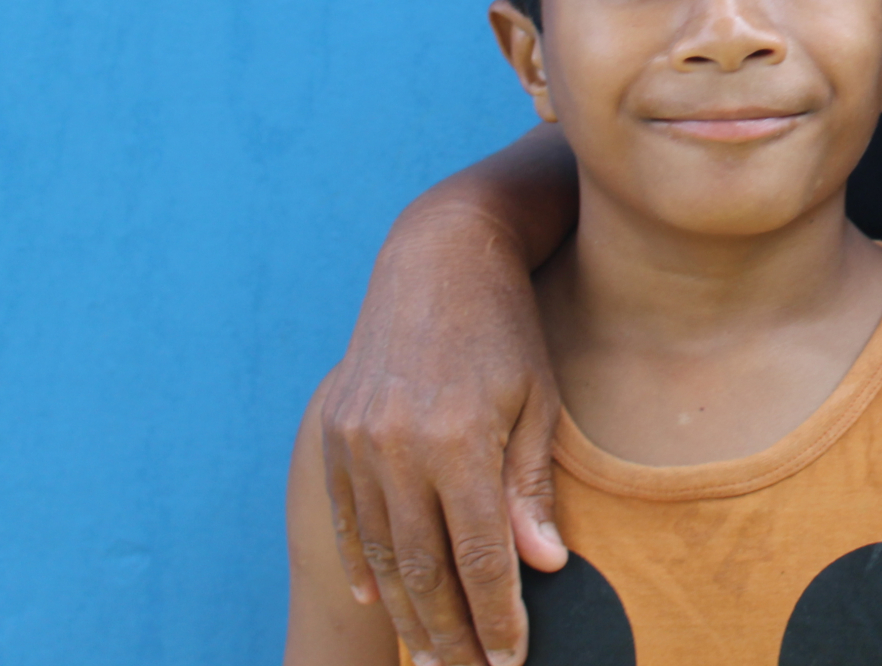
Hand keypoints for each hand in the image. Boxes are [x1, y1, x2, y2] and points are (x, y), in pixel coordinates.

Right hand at [319, 209, 569, 665]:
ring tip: (432, 655)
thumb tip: (543, 567)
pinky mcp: (338, 432)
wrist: (439, 256)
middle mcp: (399, 447)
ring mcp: (359, 441)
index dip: (496, 619)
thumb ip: (530, 487)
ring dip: (409, 613)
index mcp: (459, 441)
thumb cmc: (506, 328)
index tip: (511, 662)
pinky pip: (349, 518)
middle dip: (450, 636)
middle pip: (425, 571)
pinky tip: (382, 603)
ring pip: (383, 553)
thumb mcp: (537, 400)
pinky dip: (365, 566)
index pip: (479, 558)